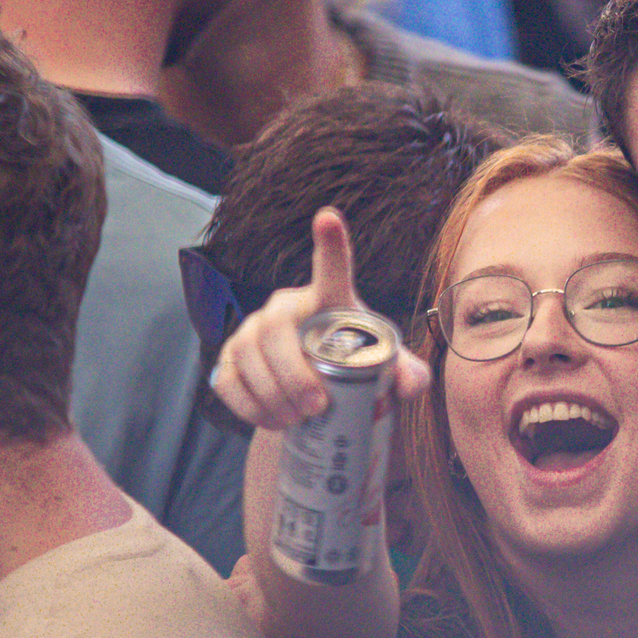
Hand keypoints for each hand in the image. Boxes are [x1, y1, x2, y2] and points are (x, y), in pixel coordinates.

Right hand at [212, 209, 431, 431]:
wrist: (314, 394)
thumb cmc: (354, 368)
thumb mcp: (386, 373)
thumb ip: (409, 377)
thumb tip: (408, 386)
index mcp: (329, 300)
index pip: (330, 267)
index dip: (330, 243)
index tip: (328, 217)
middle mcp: (286, 306)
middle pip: (276, 328)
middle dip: (293, 372)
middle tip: (316, 407)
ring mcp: (252, 330)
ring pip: (248, 356)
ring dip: (272, 394)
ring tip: (297, 419)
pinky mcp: (230, 358)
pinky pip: (228, 379)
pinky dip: (249, 406)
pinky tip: (273, 420)